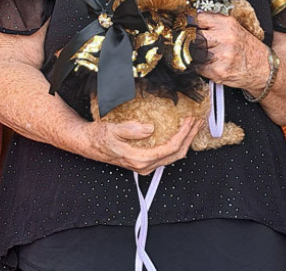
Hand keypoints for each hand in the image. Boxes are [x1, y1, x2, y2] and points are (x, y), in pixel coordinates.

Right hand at [84, 116, 200, 174]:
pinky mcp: (145, 161)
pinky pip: (166, 154)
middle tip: (197, 121)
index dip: (183, 135)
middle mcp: (145, 166)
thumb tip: (149, 129)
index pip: (169, 148)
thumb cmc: (98, 137)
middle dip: (189, 137)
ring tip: (192, 126)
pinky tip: (180, 133)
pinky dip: (177, 143)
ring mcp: (145, 165)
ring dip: (185, 141)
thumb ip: (131, 130)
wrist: (88, 144)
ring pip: (173, 156)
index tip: (189, 120)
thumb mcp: (112, 130)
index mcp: (139, 159)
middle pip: (176, 154)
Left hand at [196, 12, 268, 90]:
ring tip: (206, 55)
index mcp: (228, 24)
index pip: (198, 19)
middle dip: (192, 40)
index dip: (191, 24)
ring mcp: (222, 55)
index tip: (188, 28)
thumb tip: (192, 20)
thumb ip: (214, 23)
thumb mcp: (234, 28)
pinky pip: (199, 67)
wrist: (264, 67)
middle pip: (194, 36)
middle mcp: (225, 38)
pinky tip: (211, 64)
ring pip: (194, 52)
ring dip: (196, 54)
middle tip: (195, 43)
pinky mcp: (218, 71)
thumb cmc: (248, 48)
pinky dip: (201, 67)